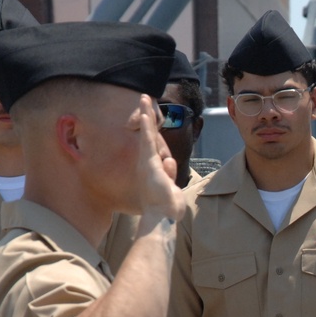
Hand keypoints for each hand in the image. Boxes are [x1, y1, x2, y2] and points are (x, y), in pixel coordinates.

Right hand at [134, 94, 184, 223]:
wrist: (162, 218)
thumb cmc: (166, 208)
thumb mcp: (171, 187)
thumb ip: (169, 174)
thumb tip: (169, 161)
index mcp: (153, 169)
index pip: (154, 146)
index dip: (152, 131)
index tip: (150, 117)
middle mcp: (147, 164)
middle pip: (148, 136)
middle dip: (146, 117)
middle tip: (144, 100)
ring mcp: (148, 162)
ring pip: (147, 134)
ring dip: (145, 115)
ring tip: (144, 98)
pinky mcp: (150, 163)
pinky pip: (147, 142)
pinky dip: (146, 128)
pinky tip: (145, 114)